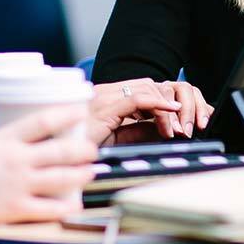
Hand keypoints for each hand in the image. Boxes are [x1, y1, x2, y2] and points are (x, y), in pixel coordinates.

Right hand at [0, 105, 99, 230]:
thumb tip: (14, 144)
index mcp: (4, 139)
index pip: (43, 120)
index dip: (65, 114)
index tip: (79, 111)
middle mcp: (16, 160)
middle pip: (60, 150)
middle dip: (81, 149)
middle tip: (92, 149)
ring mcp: (18, 184)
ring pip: (61, 178)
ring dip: (81, 174)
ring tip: (90, 172)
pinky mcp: (16, 208)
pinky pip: (49, 208)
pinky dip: (66, 206)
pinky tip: (75, 204)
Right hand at [86, 78, 214, 144]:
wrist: (53, 158)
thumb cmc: (78, 150)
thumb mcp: (115, 140)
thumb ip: (136, 131)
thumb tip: (162, 129)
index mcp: (106, 99)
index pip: (144, 90)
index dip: (167, 101)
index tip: (183, 119)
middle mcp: (105, 93)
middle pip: (149, 85)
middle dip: (174, 101)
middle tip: (189, 124)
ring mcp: (103, 98)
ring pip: (147, 88)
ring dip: (169, 106)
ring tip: (180, 126)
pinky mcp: (103, 108)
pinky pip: (137, 98)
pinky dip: (158, 105)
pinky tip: (172, 114)